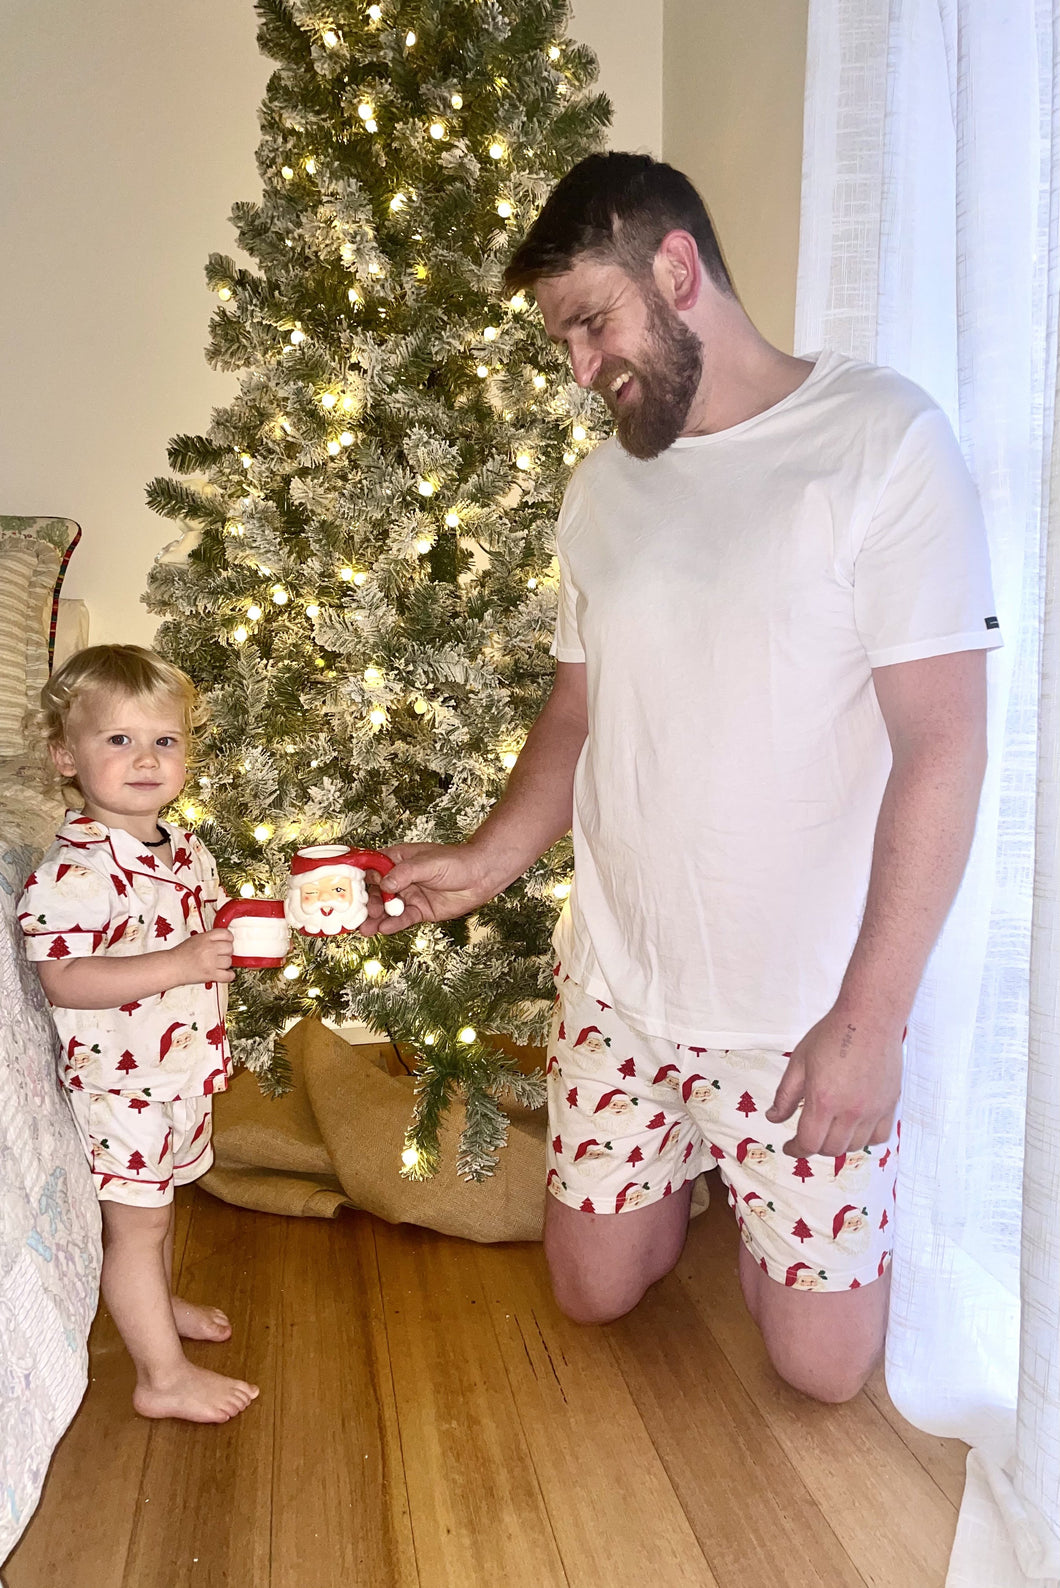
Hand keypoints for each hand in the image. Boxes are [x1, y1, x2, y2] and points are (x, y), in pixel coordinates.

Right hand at [168, 928, 235, 985]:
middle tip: (220, 954)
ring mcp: (210, 962)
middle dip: (226, 952)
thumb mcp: (195, 939)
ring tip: (217, 964)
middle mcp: (209, 949)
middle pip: (230, 948)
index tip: (228, 942)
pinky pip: (228, 975)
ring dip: (225, 964)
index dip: (229, 938)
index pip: (226, 933)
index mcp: (205, 938)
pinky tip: (224, 973)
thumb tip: (224, 940)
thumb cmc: (180, 954)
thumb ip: (209, 938)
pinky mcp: (210, 975)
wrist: (171, 967)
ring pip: (229, 962)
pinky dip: (228, 975)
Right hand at [359, 843, 497, 935]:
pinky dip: (393, 924)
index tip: (345, 890)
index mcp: (397, 859)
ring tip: (366, 929)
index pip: (372, 868)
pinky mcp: (419, 911)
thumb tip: (385, 885)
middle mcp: (399, 879)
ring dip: (375, 918)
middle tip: (362, 914)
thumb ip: (405, 873)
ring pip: (386, 908)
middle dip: (366, 904)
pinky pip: (402, 919)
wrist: (481, 876)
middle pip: (375, 892)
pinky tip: (384, 929)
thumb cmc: (455, 861)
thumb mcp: (428, 863)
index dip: (359, 879)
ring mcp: (408, 896)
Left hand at [764, 1006, 902, 1157]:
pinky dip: (866, 1139)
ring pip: (855, 1146)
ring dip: (839, 1144)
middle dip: (815, 1146)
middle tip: (808, 1135)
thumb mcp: (799, 1062)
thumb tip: (773, 1118)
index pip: (809, 1143)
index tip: (790, 1146)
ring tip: (830, 1129)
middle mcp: (851, 1111)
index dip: (796, 1149)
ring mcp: (874, 1110)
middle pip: (831, 1149)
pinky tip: (855, 1127)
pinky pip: (880, 1137)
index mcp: (823, 1100)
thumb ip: (785, 1095)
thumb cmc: (831, 1035)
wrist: (869, 1018)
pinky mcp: (891, 1104)